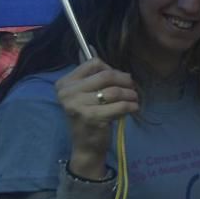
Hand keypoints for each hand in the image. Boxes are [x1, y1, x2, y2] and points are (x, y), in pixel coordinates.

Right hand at [55, 58, 138, 179]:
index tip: (118, 78)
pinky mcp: (91, 117)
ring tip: (134, 98)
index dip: (111, 68)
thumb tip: (98, 52)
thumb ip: (93, 76)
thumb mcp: (86, 95)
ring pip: (115, 90)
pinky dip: (131, 105)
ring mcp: (77, 105)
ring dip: (130, 94)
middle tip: (132, 87)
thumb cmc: (89, 117)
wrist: (85, 146)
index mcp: (65, 83)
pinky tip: (133, 108)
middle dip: (125, 80)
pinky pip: (119, 105)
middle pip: (106, 75)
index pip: (93, 63)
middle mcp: (67, 93)